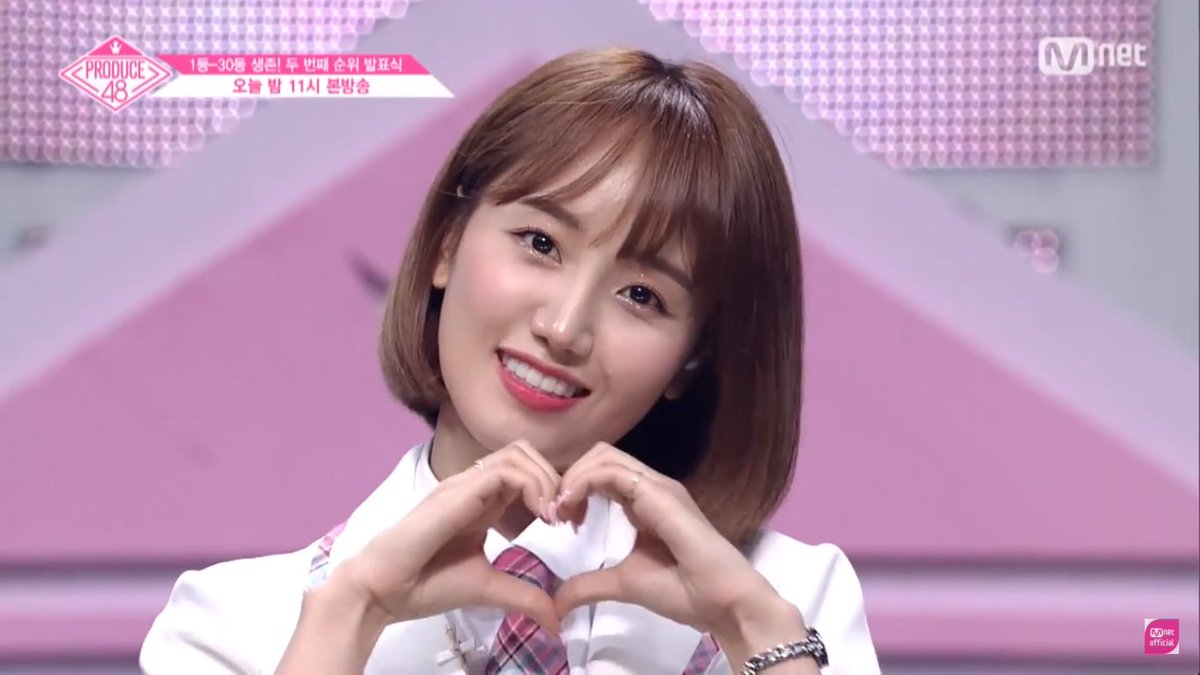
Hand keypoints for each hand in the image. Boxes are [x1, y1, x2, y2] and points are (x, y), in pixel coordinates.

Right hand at [335, 440, 564, 633]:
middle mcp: (474, 486)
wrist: (384, 590)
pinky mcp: (457, 491)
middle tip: (565, 516)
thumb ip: (524, 596)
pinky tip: (541, 516)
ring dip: (546, 479)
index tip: (566, 524)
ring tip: (552, 516)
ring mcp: (464, 485)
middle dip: (555, 478)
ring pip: (517, 453)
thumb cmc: (427, 585)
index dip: (553, 489)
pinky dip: (532, 486)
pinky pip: (503, 471)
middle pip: (525, 453)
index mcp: (482, 502)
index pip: (525, 471)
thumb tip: (557, 620)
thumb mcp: (489, 589)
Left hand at [549, 442, 783, 637]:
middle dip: (569, 478)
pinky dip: (584, 483)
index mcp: (646, 502)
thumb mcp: (624, 584)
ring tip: (561, 511)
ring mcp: (659, 487)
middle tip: (555, 514)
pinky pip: (612, 472)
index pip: (603, 473)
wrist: (723, 603)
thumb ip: (590, 585)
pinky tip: (572, 508)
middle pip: (600, 456)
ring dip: (573, 478)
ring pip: (604, 456)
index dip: (574, 489)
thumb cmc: (684, 592)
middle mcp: (653, 487)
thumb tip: (557, 602)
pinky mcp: (660, 494)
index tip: (559, 521)